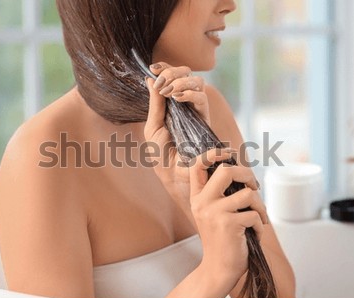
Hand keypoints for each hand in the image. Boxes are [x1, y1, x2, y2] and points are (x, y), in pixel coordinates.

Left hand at [144, 62, 212, 218]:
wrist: (174, 175)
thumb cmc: (161, 154)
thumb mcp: (152, 126)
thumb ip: (154, 103)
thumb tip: (149, 79)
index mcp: (170, 105)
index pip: (172, 78)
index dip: (165, 68)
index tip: (153, 67)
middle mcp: (184, 105)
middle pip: (186, 74)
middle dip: (173, 71)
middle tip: (162, 79)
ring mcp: (195, 111)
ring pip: (197, 82)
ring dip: (181, 81)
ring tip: (170, 92)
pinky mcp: (204, 120)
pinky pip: (202, 99)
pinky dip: (189, 94)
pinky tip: (178, 98)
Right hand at [189, 149, 267, 285]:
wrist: (219, 269)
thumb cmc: (222, 240)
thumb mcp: (214, 213)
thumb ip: (221, 193)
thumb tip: (242, 171)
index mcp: (197, 197)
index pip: (197, 165)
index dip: (213, 153)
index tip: (229, 152)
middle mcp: (202, 202)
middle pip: (226, 171)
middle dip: (247, 175)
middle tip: (254, 186)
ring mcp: (214, 213)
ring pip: (248, 193)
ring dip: (260, 205)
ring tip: (258, 217)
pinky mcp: (228, 224)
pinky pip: (254, 214)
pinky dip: (260, 224)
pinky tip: (254, 233)